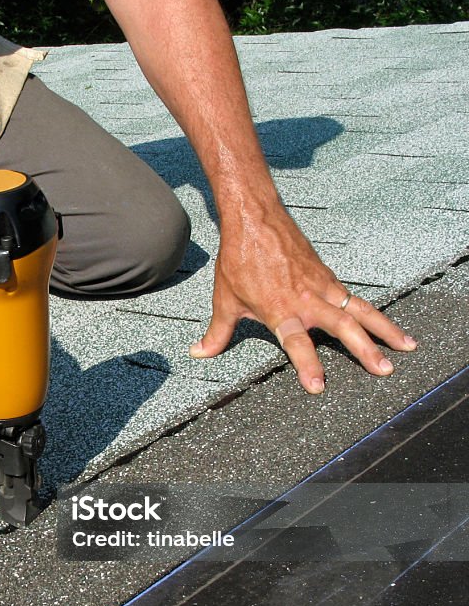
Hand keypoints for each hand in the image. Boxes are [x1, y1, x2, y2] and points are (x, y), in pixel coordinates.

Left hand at [189, 202, 416, 393]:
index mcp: (280, 309)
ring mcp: (322, 286)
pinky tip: (386, 325)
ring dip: (384, 329)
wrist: (255, 219)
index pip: (297, 343)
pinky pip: (355, 298)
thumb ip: (218, 332)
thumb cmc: (238, 260)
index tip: (318, 386)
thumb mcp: (225, 300)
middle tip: (384, 369)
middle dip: (366, 349)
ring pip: (359, 310)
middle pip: (343, 326)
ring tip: (406, 347)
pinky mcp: (328, 276)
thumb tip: (199, 353)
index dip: (307, 365)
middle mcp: (307, 299)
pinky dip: (373, 312)